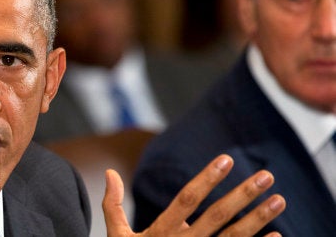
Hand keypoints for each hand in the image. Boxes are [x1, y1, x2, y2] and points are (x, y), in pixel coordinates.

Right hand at [102, 154, 285, 236]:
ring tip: (279, 199)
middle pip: (217, 217)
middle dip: (242, 195)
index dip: (206, 179)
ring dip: (258, 218)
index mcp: (161, 232)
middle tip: (267, 175)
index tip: (226, 160)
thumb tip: (109, 173)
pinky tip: (276, 235)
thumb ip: (113, 205)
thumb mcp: (116, 236)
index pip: (187, 200)